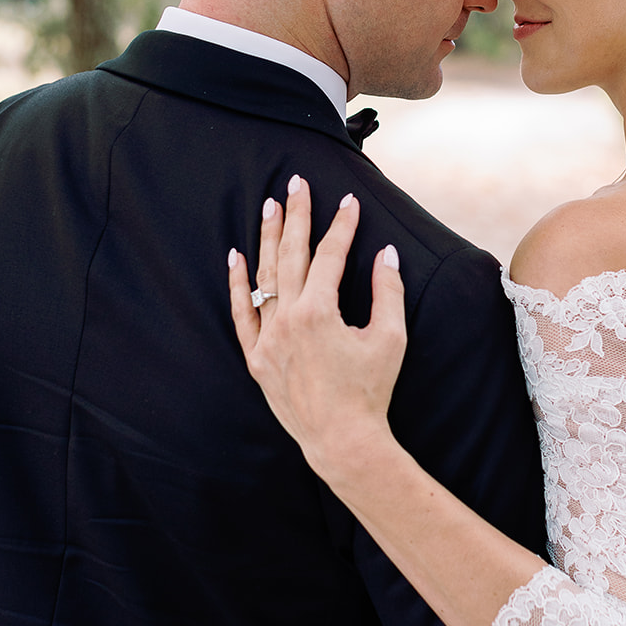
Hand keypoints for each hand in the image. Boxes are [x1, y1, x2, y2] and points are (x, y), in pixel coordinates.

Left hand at [228, 177, 407, 485]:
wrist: (343, 440)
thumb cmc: (371, 391)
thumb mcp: (389, 339)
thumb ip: (388, 291)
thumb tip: (386, 254)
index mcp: (319, 313)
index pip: (329, 256)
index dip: (341, 227)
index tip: (349, 202)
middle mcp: (287, 322)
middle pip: (291, 256)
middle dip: (296, 217)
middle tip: (296, 184)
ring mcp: (267, 340)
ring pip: (263, 279)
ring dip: (268, 240)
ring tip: (270, 206)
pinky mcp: (257, 359)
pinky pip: (241, 315)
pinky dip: (237, 286)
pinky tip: (236, 257)